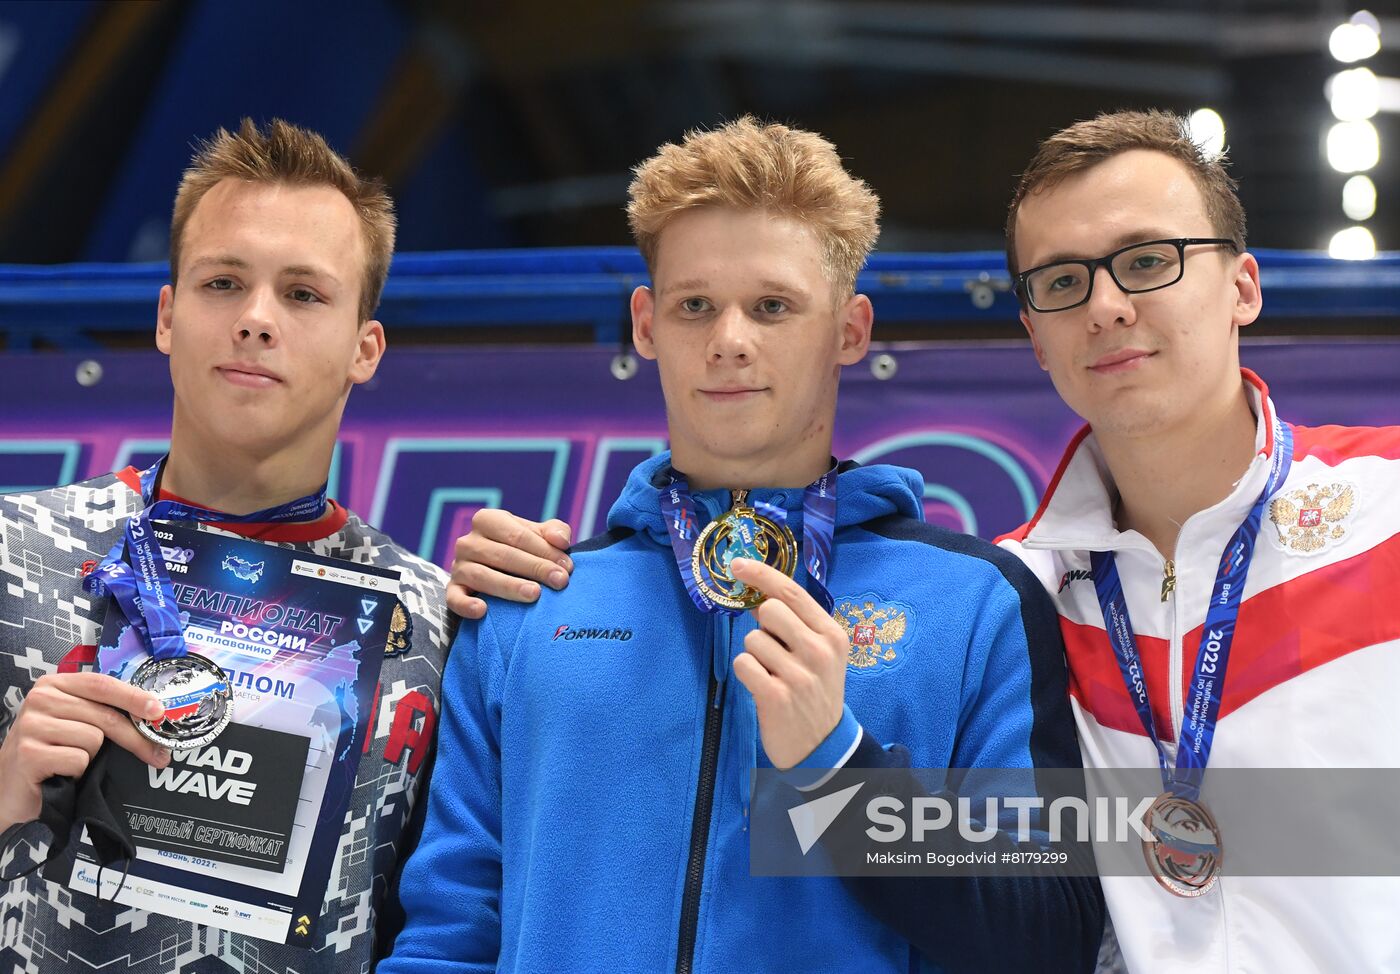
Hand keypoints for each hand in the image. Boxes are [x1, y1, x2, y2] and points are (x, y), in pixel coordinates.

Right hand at [0, 672, 168, 831]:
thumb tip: (153, 715)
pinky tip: (58, 773)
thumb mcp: (72, 723)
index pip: (102, 685)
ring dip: (90, 758)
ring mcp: (31, 725)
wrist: (7, 788)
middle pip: (105, 716)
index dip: (134, 697)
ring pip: (93, 740)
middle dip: (135, 739)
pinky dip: (77, 772)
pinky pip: (78, 760)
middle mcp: (39, 699)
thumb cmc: (48, 753)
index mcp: (53, 684)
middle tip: (158, 756)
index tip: (159, 711)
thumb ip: (100, 712)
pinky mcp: (29, 753)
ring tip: (69, 763)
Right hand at [446, 509, 574, 618]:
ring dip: (510, 586)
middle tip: (560, 582)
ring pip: (481, 575)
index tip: (568, 567)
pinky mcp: (452, 589)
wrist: (495, 569)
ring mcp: (458, 566)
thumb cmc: (523, 549)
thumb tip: (562, 541)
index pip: (518, 535)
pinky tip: (483, 610)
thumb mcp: (539, 535)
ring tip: (535, 594)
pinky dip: (466, 605)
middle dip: (535, 568)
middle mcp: (468, 541)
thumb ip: (555, 532)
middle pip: (503, 555)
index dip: (545, 550)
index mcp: (488, 520)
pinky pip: (454, 598)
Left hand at [729, 558, 848, 770]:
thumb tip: (759, 597)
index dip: (762, 574)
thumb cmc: (817, 692)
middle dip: (762, 627)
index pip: (792, 592)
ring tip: (773, 675)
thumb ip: (797, 624)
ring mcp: (799, 674)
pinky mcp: (776, 695)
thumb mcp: (821, 654)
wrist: (823, 745)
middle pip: (769, 610)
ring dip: (755, 656)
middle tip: (774, 651)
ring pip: (752, 640)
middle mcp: (819, 651)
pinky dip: (747, 673)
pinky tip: (763, 687)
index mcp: (832, 635)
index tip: (738, 565)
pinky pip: (743, 664)